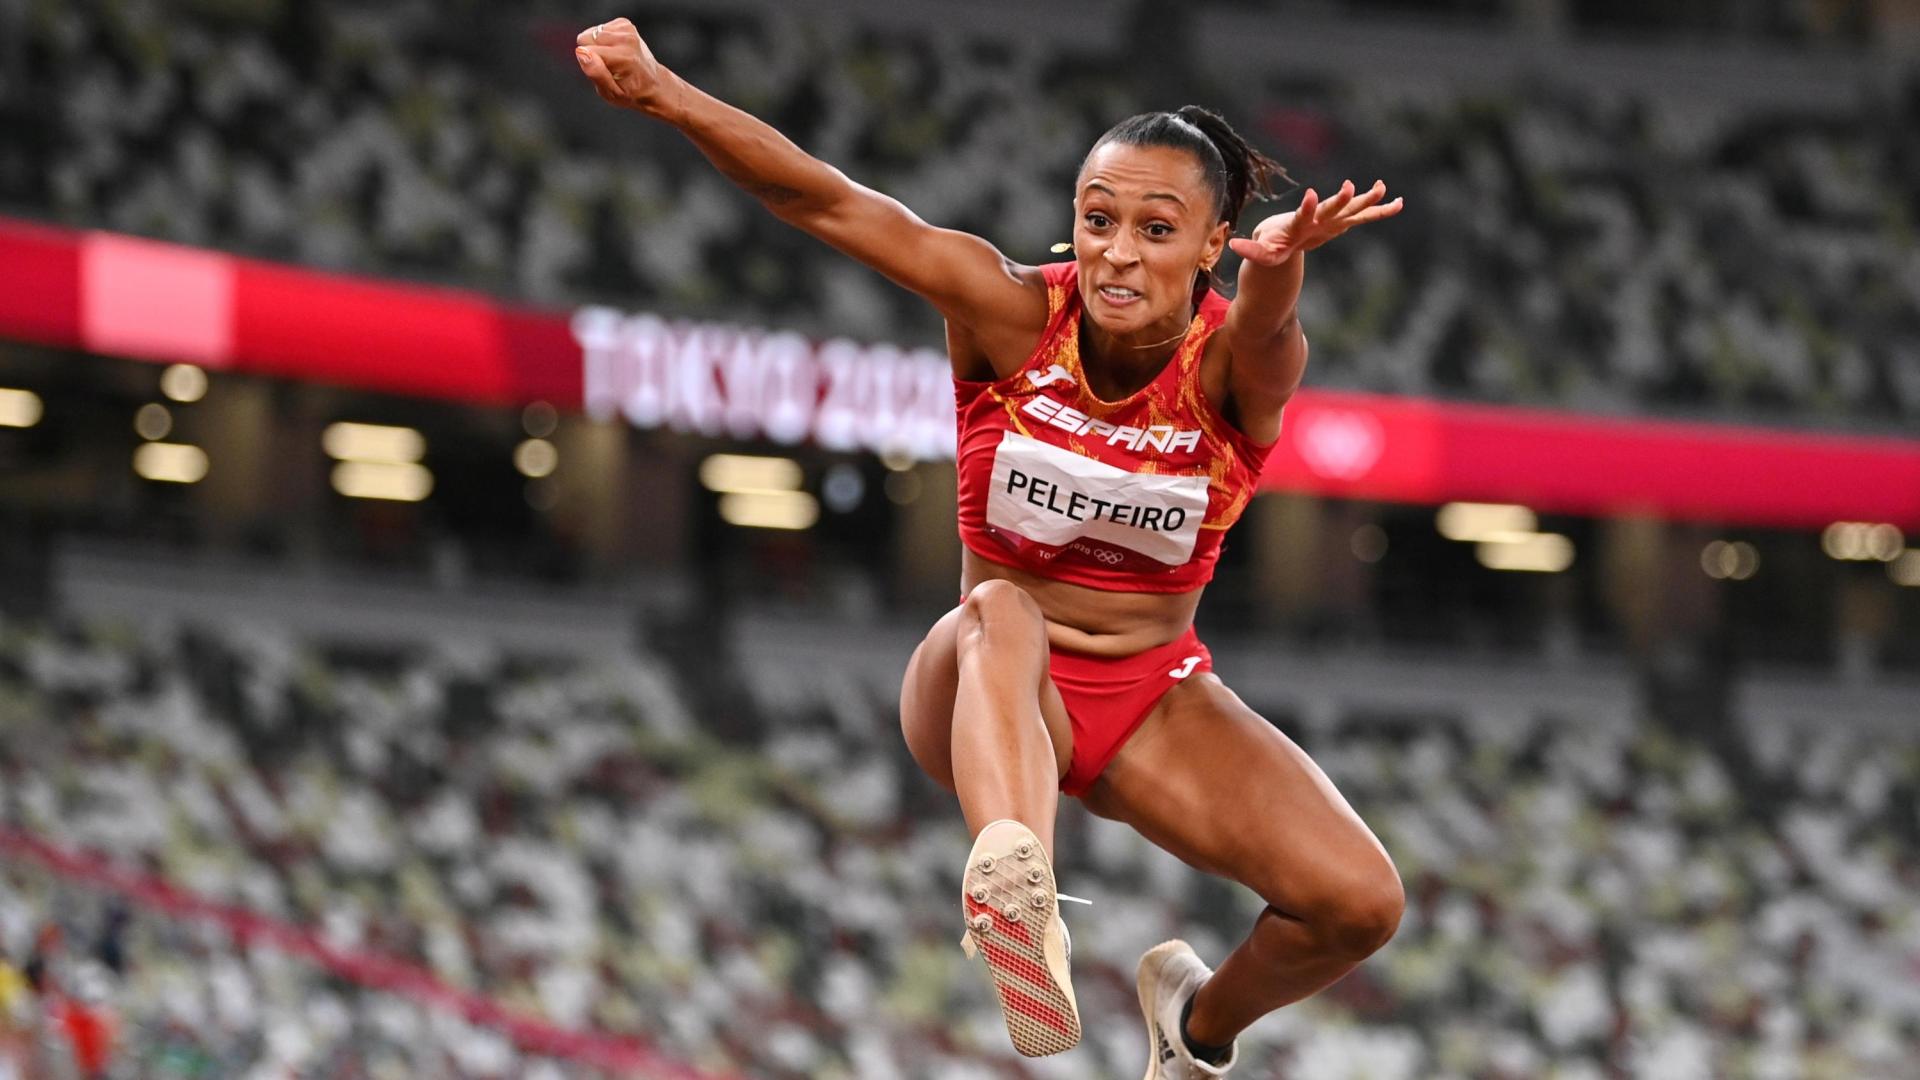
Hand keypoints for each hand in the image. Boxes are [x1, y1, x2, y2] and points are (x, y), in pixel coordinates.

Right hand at [574, 18, 671, 114]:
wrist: (653, 85)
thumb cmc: (630, 92)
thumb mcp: (611, 94)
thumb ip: (595, 73)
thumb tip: (581, 52)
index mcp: (622, 57)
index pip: (585, 50)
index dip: (590, 64)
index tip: (605, 74)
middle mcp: (626, 39)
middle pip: (586, 37)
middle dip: (592, 53)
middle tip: (609, 67)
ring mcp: (627, 29)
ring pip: (591, 32)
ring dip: (598, 46)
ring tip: (614, 60)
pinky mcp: (625, 24)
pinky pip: (600, 28)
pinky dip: (605, 40)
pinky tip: (616, 51)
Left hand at [1228, 180, 1402, 267]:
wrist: (1284, 232)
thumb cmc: (1273, 243)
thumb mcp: (1262, 252)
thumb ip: (1252, 249)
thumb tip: (1232, 244)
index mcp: (1298, 224)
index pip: (1302, 215)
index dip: (1305, 207)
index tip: (1309, 194)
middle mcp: (1316, 217)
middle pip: (1330, 209)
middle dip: (1339, 200)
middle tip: (1349, 187)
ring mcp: (1331, 218)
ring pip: (1350, 209)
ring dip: (1366, 200)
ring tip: (1382, 188)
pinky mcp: (1341, 221)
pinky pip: (1363, 216)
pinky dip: (1379, 211)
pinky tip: (1398, 204)